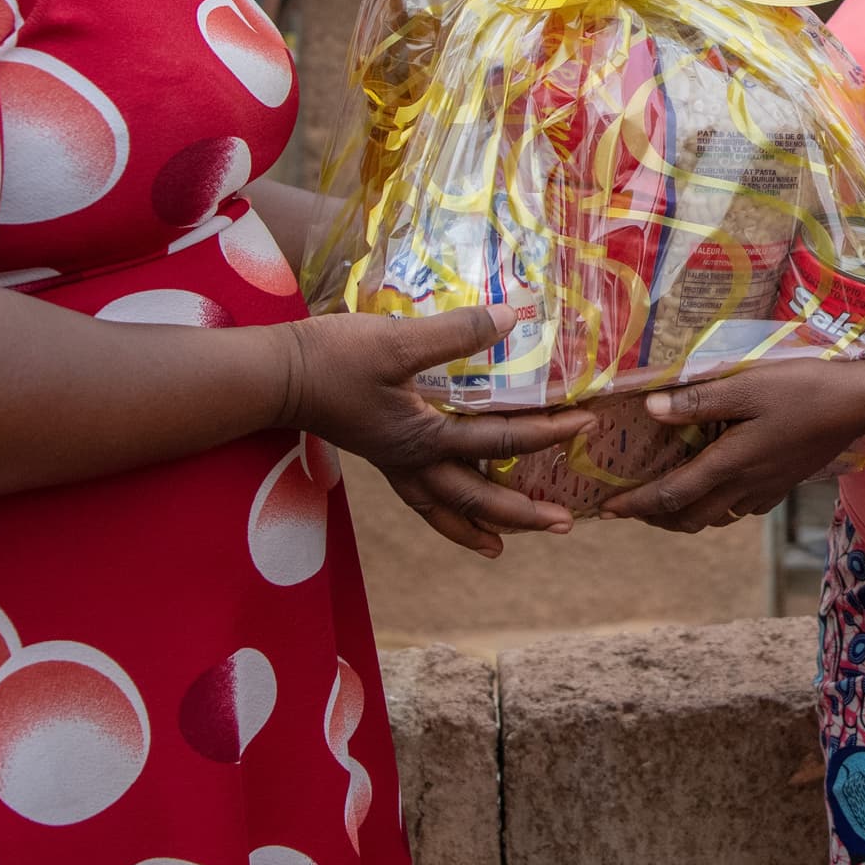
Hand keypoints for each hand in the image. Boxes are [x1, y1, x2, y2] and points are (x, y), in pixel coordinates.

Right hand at [286, 304, 588, 555]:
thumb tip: (513, 318)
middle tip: (566, 523)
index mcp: (426, 437)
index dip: (549, 432)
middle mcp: (414, 461)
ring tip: (507, 545)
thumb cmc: (334, 358)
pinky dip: (440, 514)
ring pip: (445, 507)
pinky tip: (449, 515)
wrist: (276, 375)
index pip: (502, 441)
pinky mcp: (380, 454)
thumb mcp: (397, 341)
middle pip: (479, 498)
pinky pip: (417, 496)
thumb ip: (455, 333)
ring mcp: (395, 462)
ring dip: (479, 525)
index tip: (587, 423)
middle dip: (524, 512)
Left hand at [603, 356, 864, 532]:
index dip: (635, 504)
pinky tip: (713, 488)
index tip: (605, 509)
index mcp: (730, 463)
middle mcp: (744, 486)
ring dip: (682, 516)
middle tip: (627, 506)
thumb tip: (651, 409)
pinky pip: (739, 509)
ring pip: (713, 518)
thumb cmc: (802, 388)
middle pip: (688, 517)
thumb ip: (699, 399)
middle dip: (653, 517)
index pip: (671, 495)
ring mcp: (765, 490)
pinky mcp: (782, 485)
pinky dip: (714, 508)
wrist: (860, 403)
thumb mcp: (748, 385)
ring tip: (662, 500)